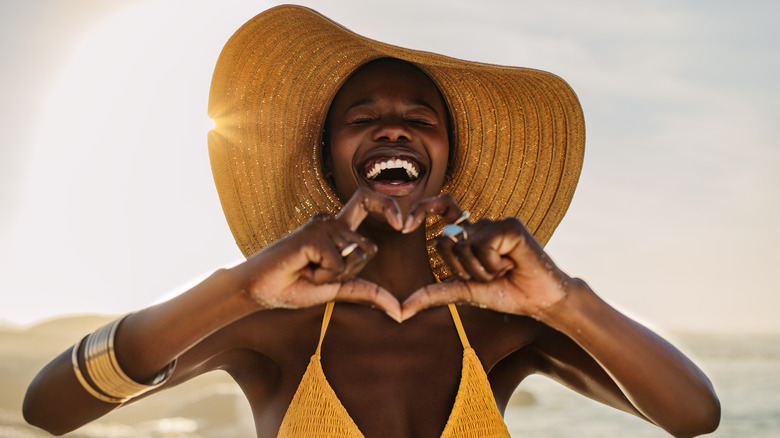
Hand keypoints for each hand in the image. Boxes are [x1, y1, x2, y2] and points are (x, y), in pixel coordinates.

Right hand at [232, 188, 403, 320]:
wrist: (259, 290)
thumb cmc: (295, 287)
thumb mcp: (338, 289)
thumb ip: (368, 292)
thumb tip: (400, 312)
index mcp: (338, 229)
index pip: (368, 201)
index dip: (388, 205)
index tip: (403, 224)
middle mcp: (331, 221)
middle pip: (368, 248)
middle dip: (350, 272)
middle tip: (319, 274)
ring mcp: (321, 225)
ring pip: (353, 257)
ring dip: (332, 276)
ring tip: (307, 270)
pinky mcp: (312, 234)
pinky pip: (337, 263)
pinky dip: (323, 275)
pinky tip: (302, 268)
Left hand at [401, 195, 570, 320]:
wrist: (538, 302)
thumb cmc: (505, 293)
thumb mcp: (464, 292)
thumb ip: (433, 295)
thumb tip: (400, 310)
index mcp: (469, 235)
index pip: (442, 208)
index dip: (423, 208)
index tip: (405, 226)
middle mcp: (480, 225)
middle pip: (445, 242)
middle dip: (461, 270)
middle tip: (488, 275)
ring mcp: (495, 223)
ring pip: (463, 247)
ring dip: (481, 271)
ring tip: (503, 271)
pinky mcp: (510, 225)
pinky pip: (483, 246)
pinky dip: (494, 265)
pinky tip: (512, 265)